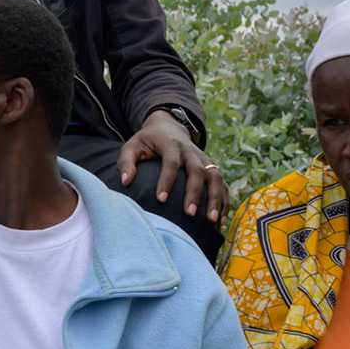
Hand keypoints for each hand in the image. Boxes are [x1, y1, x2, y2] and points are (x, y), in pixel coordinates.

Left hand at [119, 110, 229, 225]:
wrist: (170, 128)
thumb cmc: (147, 142)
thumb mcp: (132, 147)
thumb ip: (126, 162)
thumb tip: (125, 182)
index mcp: (171, 145)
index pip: (171, 163)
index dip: (166, 180)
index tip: (160, 199)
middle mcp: (191, 152)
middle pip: (197, 171)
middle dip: (194, 192)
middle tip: (188, 213)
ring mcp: (204, 159)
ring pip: (215, 177)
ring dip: (215, 198)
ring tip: (212, 220)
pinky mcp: (211, 167)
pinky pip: (223, 184)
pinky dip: (224, 200)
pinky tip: (221, 219)